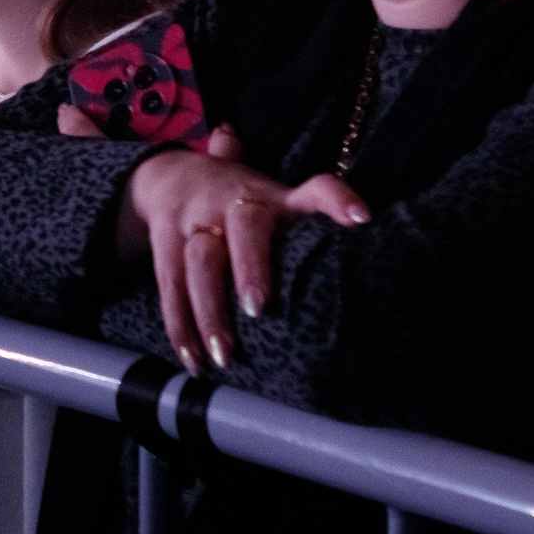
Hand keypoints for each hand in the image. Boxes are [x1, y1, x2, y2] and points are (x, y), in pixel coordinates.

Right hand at [120, 139, 368, 375]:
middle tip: (259, 308)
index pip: (314, 189)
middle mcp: (235, 202)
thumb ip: (314, 214)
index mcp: (274, 196)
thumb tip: (368, 240)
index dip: (336, 201)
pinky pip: (169, 284)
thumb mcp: (274, 198)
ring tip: (224, 355)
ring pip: (199, 262)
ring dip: (210, 311)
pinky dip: (180, 325)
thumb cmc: (239, 200)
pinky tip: (193, 360)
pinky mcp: (165, 240)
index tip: (360, 219)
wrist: (169, 174)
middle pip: (245, 228)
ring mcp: (196, 220)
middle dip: (250, 267)